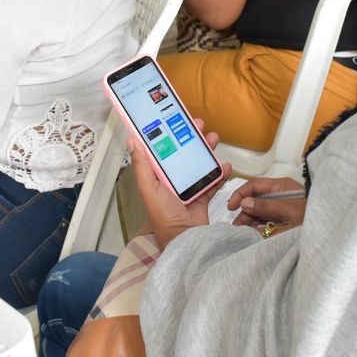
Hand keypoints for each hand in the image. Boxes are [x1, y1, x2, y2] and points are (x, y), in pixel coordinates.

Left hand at [128, 118, 229, 248]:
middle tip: (199, 124)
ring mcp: (189, 186)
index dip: (168, 132)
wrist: (185, 238)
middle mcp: (173, 178)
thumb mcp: (149, 187)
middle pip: (184, 152)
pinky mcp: (203, 194)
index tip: (174, 118)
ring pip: (200, 162)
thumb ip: (142, 164)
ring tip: (214, 139)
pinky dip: (220, 172)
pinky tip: (224, 166)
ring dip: (208, 150)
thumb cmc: (163, 215)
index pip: (162, 149)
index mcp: (157, 175)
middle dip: (192, 137)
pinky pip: (213, 179)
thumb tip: (132, 140)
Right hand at [229, 176, 307, 228]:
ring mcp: (281, 206)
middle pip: (255, 199)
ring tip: (243, 232)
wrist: (330, 226)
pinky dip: (259, 227)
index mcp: (280, 186)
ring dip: (250, 221)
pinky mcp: (283, 218)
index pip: (255, 186)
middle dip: (244, 211)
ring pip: (259, 211)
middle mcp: (279, 195)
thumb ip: (266, 207)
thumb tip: (245, 203)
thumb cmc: (312, 214)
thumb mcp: (288, 211)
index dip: (240, 194)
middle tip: (237, 226)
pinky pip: (266, 221)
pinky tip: (255, 234)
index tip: (232, 206)